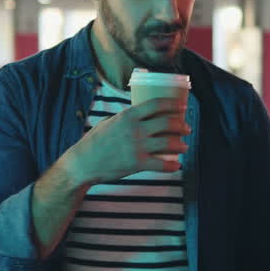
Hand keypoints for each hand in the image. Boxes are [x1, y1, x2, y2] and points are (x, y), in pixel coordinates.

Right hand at [65, 97, 189, 184]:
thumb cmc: (94, 142)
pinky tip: (176, 165)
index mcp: (128, 115)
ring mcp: (137, 147)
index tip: (182, 106)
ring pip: (169, 143)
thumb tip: (139, 115)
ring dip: (181, 144)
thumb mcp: (109, 122)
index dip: (173, 104)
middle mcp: (135, 129)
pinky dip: (172, 166)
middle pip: (167, 122)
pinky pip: (162, 165)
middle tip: (186, 128)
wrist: (83, 163)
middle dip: (181, 125)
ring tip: (184, 146)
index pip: (157, 104)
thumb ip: (125, 118)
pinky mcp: (137, 164)